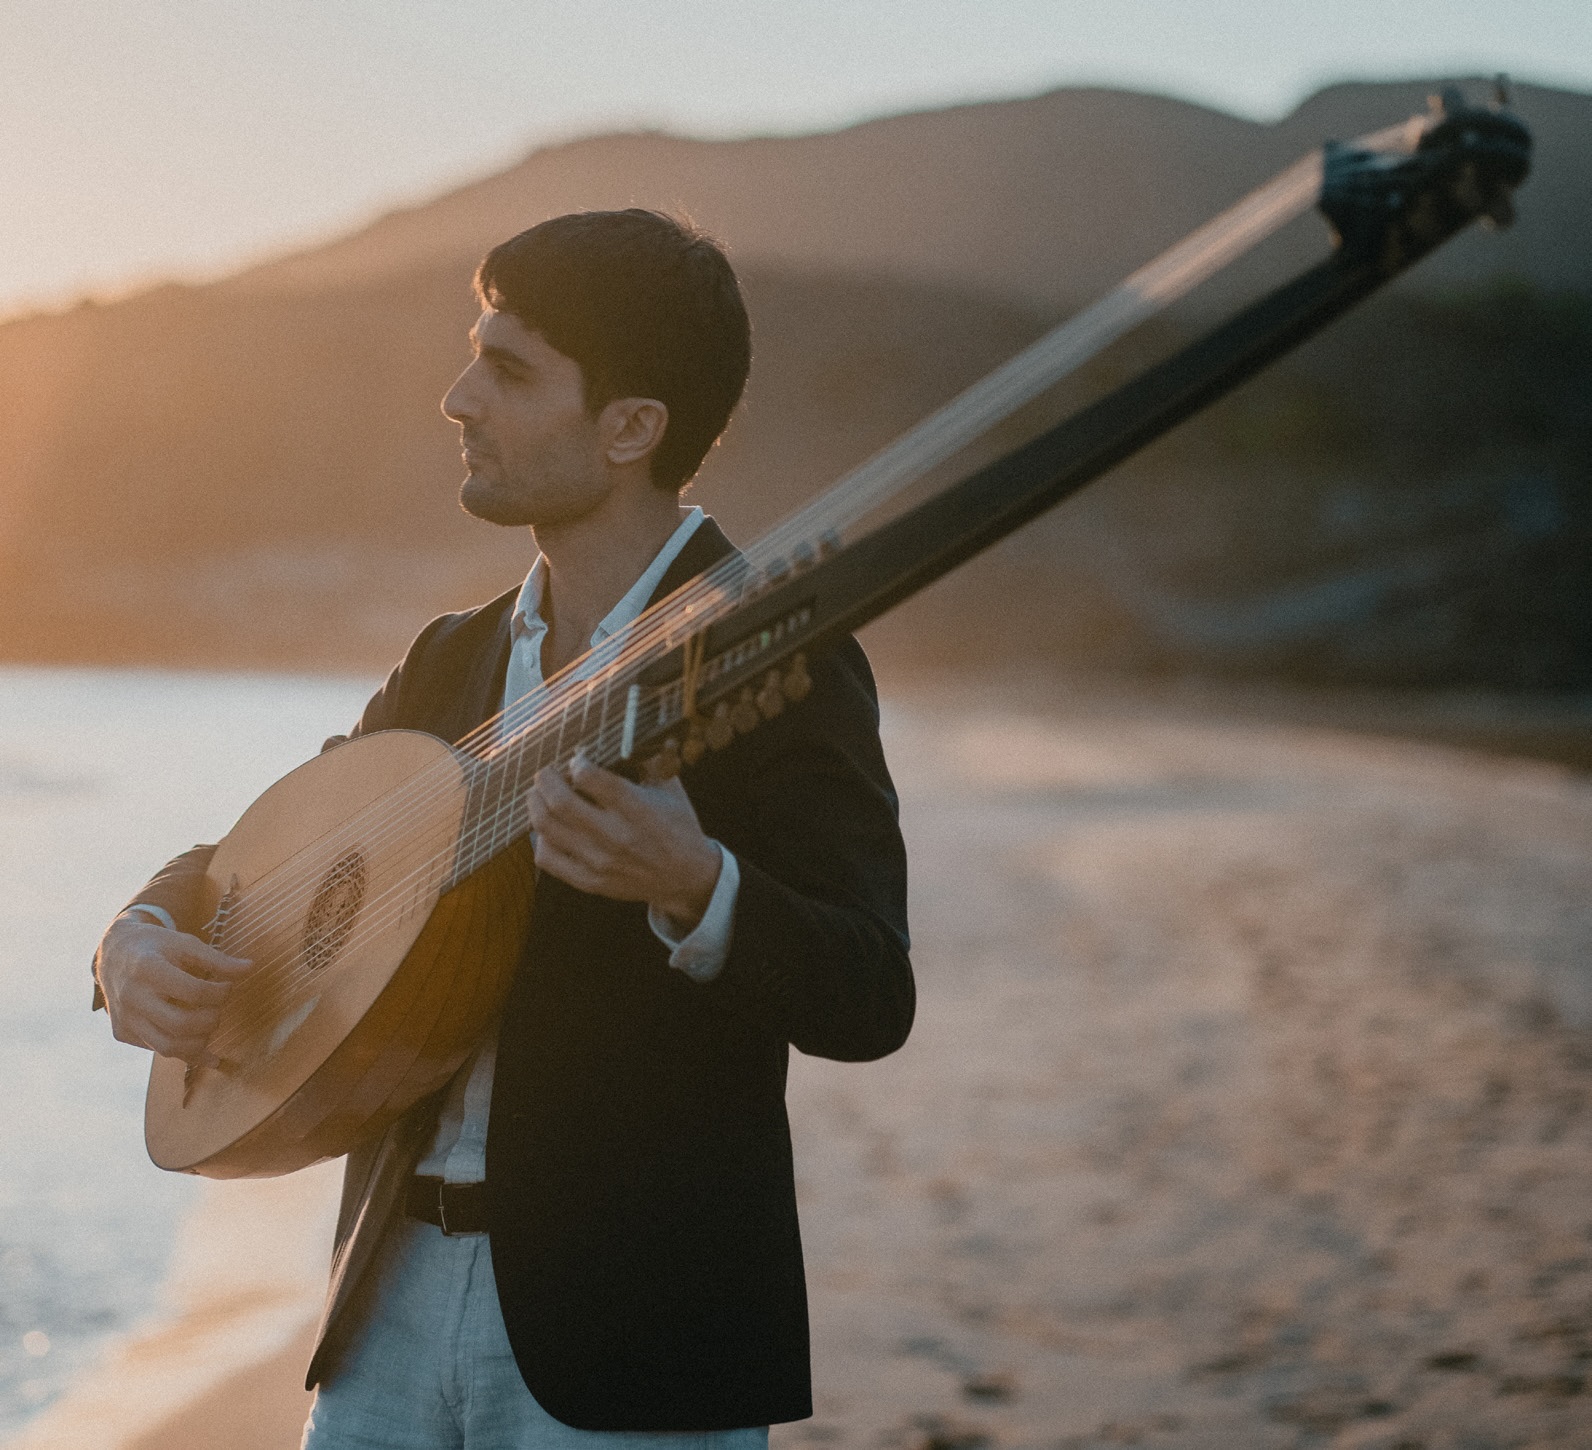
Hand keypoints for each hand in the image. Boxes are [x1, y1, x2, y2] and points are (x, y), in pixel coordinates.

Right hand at [95, 917, 252, 1064]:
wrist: (114, 953)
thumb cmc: (157, 946)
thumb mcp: (185, 944)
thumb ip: (217, 959)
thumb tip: (250, 968)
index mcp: (147, 968)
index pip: (193, 992)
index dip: (220, 993)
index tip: (227, 987)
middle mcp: (131, 997)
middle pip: (180, 1025)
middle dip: (211, 1021)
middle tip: (218, 1009)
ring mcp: (124, 1019)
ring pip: (167, 1047)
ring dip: (199, 1043)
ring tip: (210, 1025)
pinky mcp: (122, 1033)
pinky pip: (157, 1049)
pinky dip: (183, 1051)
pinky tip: (203, 1048)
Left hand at [526, 754, 721, 934]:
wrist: (687, 878)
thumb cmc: (678, 827)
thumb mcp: (671, 789)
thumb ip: (649, 760)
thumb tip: (627, 730)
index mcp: (637, 809)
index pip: (591, 779)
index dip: (577, 763)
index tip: (578, 760)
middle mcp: (615, 836)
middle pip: (560, 803)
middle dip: (546, 780)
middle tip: (546, 772)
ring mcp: (600, 862)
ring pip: (547, 829)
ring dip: (536, 805)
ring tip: (538, 794)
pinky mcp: (590, 881)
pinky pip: (548, 859)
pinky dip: (540, 839)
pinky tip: (547, 828)